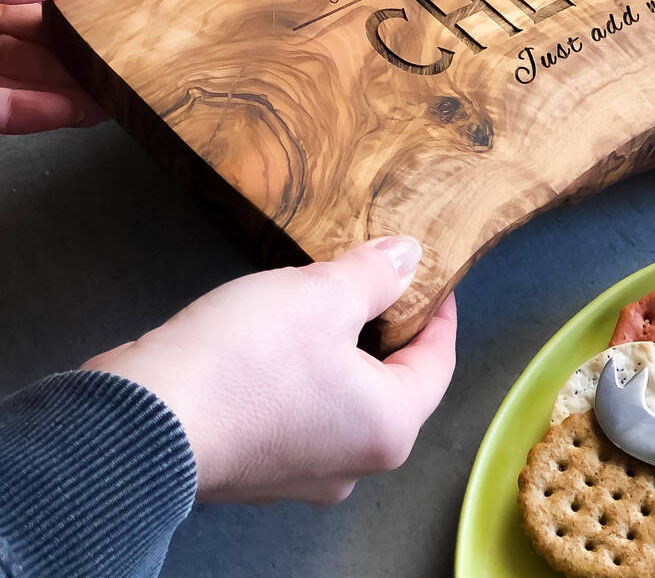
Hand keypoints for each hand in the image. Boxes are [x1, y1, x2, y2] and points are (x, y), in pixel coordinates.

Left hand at [0, 0, 105, 133]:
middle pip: (33, 46)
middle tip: (122, 64)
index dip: (68, 8)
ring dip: (68, 92)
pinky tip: (72, 111)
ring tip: (110, 97)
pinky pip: (1, 110)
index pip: (28, 0)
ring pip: (24, 82)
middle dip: (77, 56)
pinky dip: (36, 113)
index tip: (108, 14)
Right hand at [83, 236, 457, 504]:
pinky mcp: (256, 464)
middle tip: (378, 277)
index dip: (439, 312)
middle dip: (387, 326)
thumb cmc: (247, 360)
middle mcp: (351, 462)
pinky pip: (299, 408)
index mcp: (388, 427)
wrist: (142, 418)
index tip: (434, 277)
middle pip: (391, 382)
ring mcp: (300, 471)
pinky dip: (303, 369)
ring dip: (341, 345)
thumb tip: (409, 257)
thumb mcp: (324, 294)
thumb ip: (376, 274)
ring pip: (342, 395)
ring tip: (327, 296)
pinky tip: (280, 333)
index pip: (437, 363)